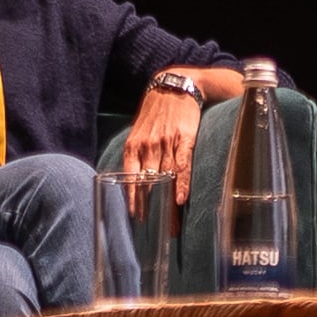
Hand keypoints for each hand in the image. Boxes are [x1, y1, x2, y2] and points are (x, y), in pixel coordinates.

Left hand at [117, 78, 205, 218]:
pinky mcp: (184, 138)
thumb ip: (136, 155)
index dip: (134, 199)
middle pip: (149, 184)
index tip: (137, 218)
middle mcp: (148, 146)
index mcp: (134, 146)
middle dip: (152, 208)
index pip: (131, 178)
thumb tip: (135, 181)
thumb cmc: (156, 113)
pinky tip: (180, 198)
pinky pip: (183, 164)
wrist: (175, 86)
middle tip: (155, 230)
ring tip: (171, 226)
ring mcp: (166, 142)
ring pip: (166, 179)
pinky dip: (181, 182)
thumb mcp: (139, 131)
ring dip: (168, 204)